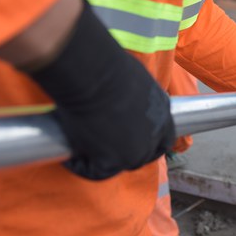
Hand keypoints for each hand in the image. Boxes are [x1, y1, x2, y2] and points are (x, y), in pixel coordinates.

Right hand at [30, 0, 174, 179]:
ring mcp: (134, 151)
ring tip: (84, 150)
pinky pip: (95, 172)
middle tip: (103, 148)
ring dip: (103, 160)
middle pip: (145, 157)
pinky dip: (81, 165)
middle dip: (126, 155)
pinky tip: (70, 155)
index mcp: (163, 113)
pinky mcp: (111, 160)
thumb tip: (118, 90)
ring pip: (120, 166)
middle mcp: (154, 135)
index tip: (131, 141)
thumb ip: (134, 92)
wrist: (94, 72)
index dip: (149, 143)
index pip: (165, 139)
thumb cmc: (108, 63)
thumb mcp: (134, 77)